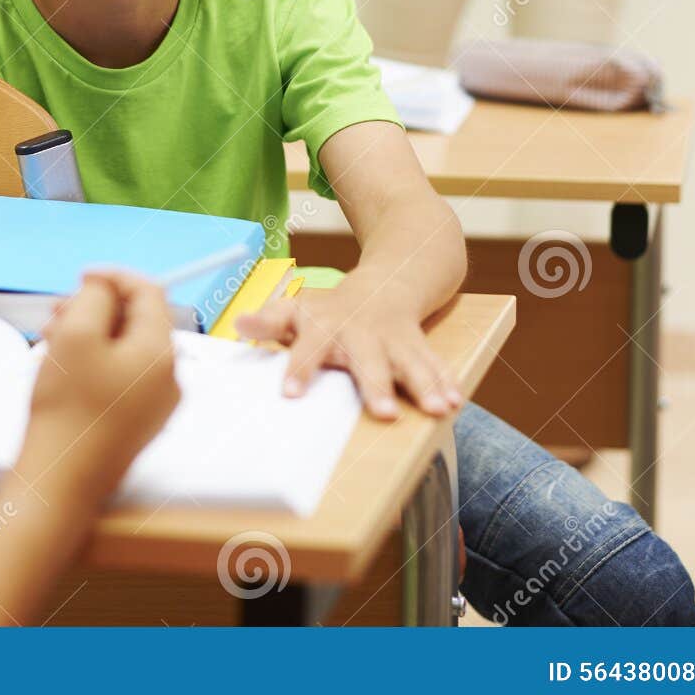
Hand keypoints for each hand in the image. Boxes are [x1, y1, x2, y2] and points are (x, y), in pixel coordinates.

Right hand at [22, 272, 179, 499]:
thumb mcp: (76, 335)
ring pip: (126, 349)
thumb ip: (95, 298)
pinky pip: (121, 377)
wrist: (61, 482)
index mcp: (162, 353)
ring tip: (51, 338)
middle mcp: (168, 379)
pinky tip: (63, 366)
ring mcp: (155, 405)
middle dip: (98, 308)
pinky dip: (95, 361)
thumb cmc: (68, 408)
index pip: (149, 293)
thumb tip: (105, 287)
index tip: (81, 276)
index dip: (115, 277)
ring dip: (91, 334)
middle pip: (138, 322)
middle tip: (57, 310)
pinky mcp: (137, 424)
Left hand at [235, 285, 461, 419]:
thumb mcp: (298, 310)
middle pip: (369, 361)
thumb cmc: (332, 308)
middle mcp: (362, 333)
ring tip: (438, 409)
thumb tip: (239, 323)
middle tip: (384, 414)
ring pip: (411, 363)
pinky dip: (447, 381)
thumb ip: (271, 321)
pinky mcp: (420, 346)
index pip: (309, 349)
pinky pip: (436, 364)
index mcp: (326, 327)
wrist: (387, 281)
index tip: (292, 394)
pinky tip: (456, 401)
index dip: (301, 369)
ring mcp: (395, 340)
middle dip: (378, 386)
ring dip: (425, 385)